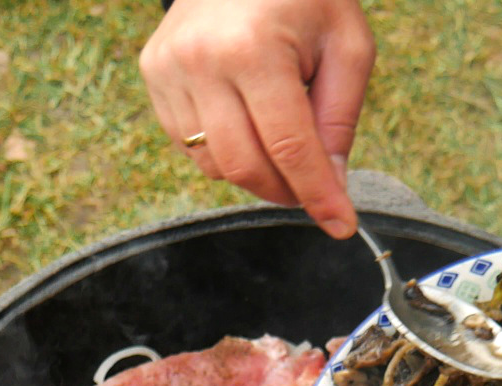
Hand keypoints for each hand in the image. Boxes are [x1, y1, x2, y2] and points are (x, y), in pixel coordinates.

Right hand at [139, 0, 374, 238]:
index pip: (288, 147)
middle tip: (313, 188)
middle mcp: (202, 60)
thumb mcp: (347, 45)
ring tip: (280, 141)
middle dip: (285, 191)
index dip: (317, 194)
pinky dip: (223, 150)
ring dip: (254, 171)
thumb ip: (339, 118)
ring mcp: (169, 67)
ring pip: (213, 163)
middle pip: (245, 166)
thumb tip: (332, 186)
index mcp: (256, 48)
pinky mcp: (154, 72)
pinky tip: (246, 121)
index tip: (339, 224)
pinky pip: (188, 144)